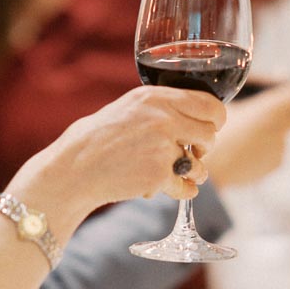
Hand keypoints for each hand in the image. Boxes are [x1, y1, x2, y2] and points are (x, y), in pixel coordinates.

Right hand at [40, 85, 226, 214]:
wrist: (73, 168)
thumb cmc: (98, 139)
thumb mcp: (128, 108)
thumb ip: (160, 109)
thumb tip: (195, 116)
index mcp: (155, 97)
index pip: (209, 103)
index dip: (216, 119)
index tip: (209, 128)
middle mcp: (162, 118)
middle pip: (211, 133)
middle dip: (206, 147)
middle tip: (194, 153)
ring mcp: (161, 146)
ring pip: (201, 164)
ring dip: (195, 172)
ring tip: (179, 173)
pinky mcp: (158, 174)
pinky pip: (186, 187)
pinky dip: (181, 191)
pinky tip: (171, 188)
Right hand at [206, 81, 289, 187]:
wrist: (205, 167)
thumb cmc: (210, 131)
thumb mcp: (223, 103)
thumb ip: (245, 91)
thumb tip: (260, 83)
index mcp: (270, 108)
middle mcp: (280, 128)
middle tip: (285, 112)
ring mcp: (279, 148)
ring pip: (283, 135)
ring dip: (273, 133)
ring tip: (247, 136)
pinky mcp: (274, 164)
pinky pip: (275, 152)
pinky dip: (266, 149)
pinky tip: (246, 150)